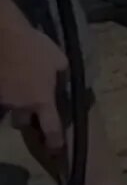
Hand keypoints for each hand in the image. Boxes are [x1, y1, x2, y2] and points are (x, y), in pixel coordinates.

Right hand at [0, 20, 67, 149]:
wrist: (3, 34)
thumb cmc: (34, 46)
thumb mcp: (58, 60)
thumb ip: (60, 75)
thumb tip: (61, 79)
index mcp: (42, 100)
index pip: (51, 129)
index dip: (54, 141)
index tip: (55, 150)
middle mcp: (20, 105)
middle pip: (22, 123)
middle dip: (27, 119)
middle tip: (30, 109)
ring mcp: (1, 98)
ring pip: (6, 109)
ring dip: (12, 105)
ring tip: (16, 90)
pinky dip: (3, 91)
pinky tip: (6, 80)